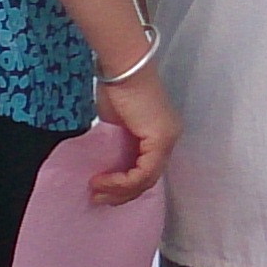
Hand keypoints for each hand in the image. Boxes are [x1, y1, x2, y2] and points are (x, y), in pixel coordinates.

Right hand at [88, 69, 179, 202]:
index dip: (125, 186)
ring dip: (118, 190)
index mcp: (161, 133)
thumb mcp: (115, 125)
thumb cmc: (115, 87)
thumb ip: (117, 145)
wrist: (122, 67)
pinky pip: (143, 173)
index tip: (102, 190)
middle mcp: (170, 137)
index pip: (147, 170)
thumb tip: (104, 164)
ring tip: (97, 192)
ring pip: (146, 180)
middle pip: (149, 179)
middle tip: (98, 199)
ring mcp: (168, 138)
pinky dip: (121, 182)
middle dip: (121, 194)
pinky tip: (102, 180)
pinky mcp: (161, 139)